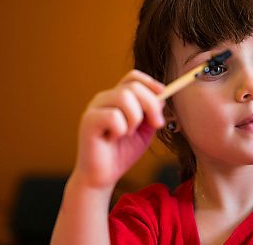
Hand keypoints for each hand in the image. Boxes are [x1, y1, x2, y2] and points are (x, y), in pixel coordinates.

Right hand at [71, 70, 164, 190]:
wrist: (104, 176)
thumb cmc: (122, 153)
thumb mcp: (145, 131)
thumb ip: (152, 113)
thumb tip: (162, 97)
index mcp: (117, 97)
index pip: (133, 77)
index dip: (151, 83)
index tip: (164, 95)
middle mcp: (104, 98)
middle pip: (133, 86)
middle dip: (151, 104)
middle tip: (157, 124)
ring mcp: (94, 108)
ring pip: (124, 97)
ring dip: (135, 118)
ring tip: (128, 133)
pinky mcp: (88, 121)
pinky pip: (113, 115)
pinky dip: (121, 129)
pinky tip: (113, 138)